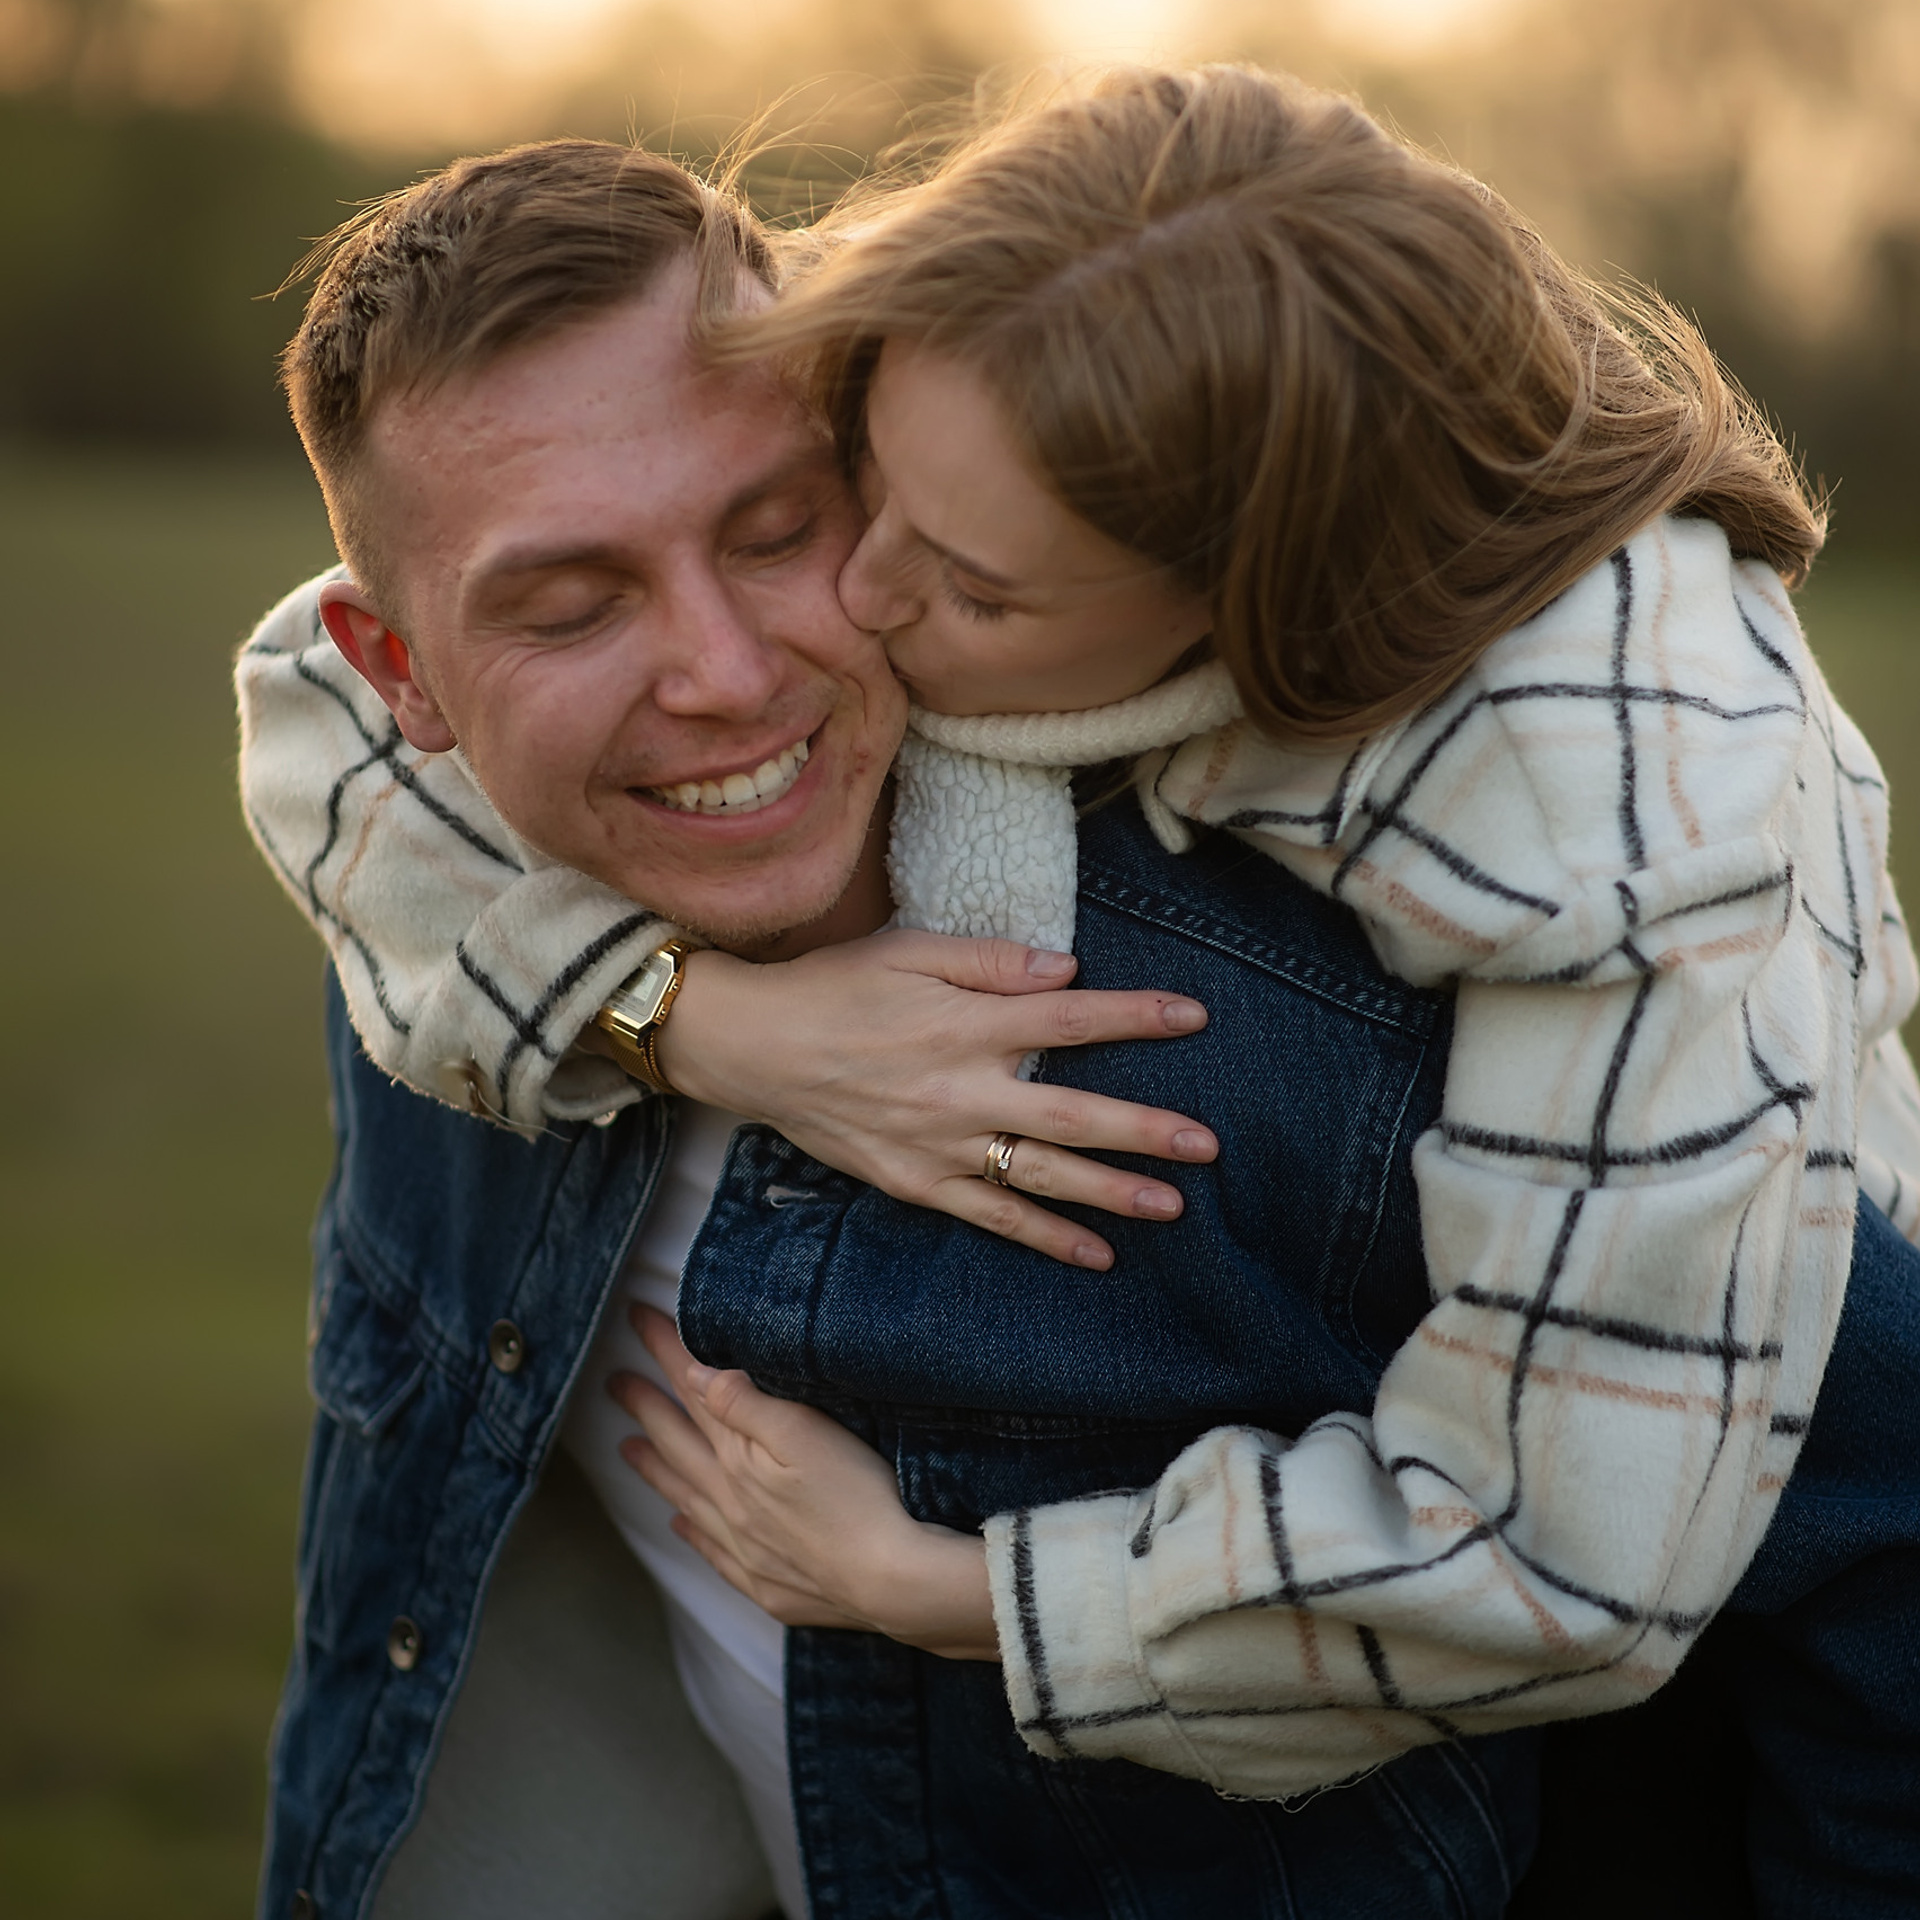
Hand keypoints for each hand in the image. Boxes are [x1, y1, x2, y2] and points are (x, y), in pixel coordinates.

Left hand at [612, 1305, 998, 1661]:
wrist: (894, 1582)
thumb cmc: (859, 1497)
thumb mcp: (807, 1433)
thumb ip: (748, 1405)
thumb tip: (696, 1378)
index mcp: (740, 1461)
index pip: (695, 1394)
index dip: (666, 1353)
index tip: (636, 1317)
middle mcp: (732, 1505)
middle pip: (679, 1446)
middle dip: (646, 1407)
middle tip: (613, 1383)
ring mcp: (748, 1550)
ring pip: (688, 1500)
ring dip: (657, 1470)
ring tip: (627, 1450)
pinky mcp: (771, 1586)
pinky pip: (716, 1554)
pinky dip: (694, 1534)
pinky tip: (682, 1526)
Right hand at [656, 931, 1218, 1269]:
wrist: (753, 1047)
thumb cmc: (834, 986)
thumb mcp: (909, 949)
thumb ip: (991, 961)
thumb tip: (1067, 970)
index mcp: (966, 1025)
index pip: (1072, 1021)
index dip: (1137, 1018)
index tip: (1194, 1017)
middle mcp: (962, 1090)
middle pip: (1072, 1115)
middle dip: (1146, 1132)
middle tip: (1208, 1146)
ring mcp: (941, 1145)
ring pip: (1042, 1177)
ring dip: (1111, 1193)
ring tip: (1172, 1207)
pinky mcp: (917, 1183)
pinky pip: (993, 1216)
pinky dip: (1046, 1237)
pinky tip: (1096, 1254)